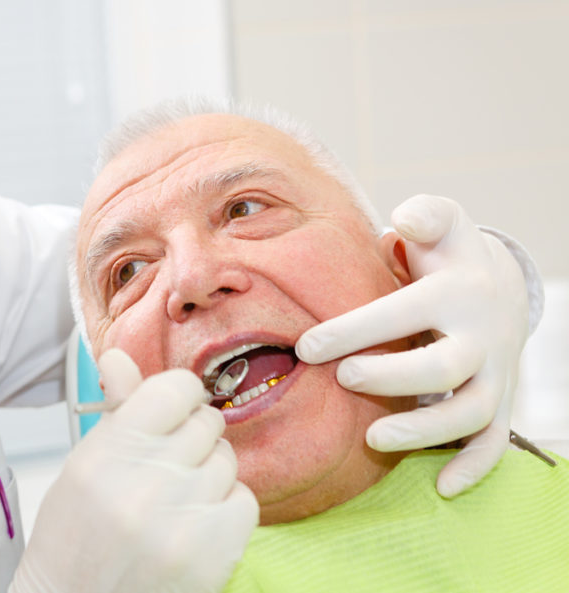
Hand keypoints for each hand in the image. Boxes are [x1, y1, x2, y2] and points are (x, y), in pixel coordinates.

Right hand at [10, 349, 257, 592]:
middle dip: (189, 438)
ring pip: (226, 461)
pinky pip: (245, 501)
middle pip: (206, 423)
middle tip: (165, 465)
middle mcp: (148, 482)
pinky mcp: (214, 553)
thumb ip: (116, 409)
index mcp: (110, 451)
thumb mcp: (85, 463)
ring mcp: (184, 520)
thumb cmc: (75, 532)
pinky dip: (225, 508)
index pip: (176, 389)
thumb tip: (118, 357)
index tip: (171, 410)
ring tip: (174, 500)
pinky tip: (193, 523)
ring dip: (207, 474)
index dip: (178, 396)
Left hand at [295, 194, 529, 497]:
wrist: (501, 285)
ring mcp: (493, 372)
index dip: (357, 329)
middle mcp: (481, 336)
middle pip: (444, 366)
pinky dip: (473, 466)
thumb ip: (426, 214)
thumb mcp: (444, 222)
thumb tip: (404, 221)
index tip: (306, 346)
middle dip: (393, 377)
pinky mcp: (498, 400)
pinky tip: (441, 487)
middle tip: (343, 378)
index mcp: (457, 292)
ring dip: (425, 430)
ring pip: (471, 412)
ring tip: (372, 439)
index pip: (406, 312)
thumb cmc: (449, 254)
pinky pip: (493, 441)